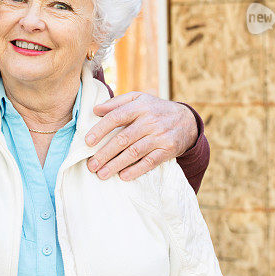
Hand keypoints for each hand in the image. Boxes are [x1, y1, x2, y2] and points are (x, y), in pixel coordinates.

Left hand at [84, 92, 198, 180]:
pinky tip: (123, 176)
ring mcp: (160, 136)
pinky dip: (136, 170)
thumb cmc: (155, 109)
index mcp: (140, 106)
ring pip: (134, 152)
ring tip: (102, 174)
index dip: (101, 129)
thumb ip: (116, 103)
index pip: (117, 116)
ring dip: (116, 165)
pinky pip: (150, 162)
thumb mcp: (138, 99)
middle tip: (91, 165)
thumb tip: (95, 110)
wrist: (186, 120)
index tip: (88, 142)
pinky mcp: (168, 150)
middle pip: (123, 138)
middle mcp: (150, 121)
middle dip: (105, 153)